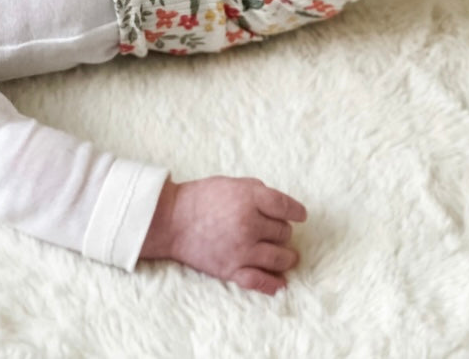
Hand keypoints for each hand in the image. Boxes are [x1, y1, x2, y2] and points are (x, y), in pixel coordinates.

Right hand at [141, 176, 306, 295]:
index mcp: (248, 199)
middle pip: (284, 232)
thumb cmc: (198, 198)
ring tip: (286, 256)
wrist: (168, 220)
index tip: (300, 216)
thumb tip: (279, 206)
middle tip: (272, 230)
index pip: (287, 207)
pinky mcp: (232, 270)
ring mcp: (242, 250)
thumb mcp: (229, 183)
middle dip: (281, 231)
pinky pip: (261, 282)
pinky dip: (274, 285)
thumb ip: (256, 190)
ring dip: (287, 257)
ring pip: (281, 258)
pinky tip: (281, 283)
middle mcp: (248, 224)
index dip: (297, 212)